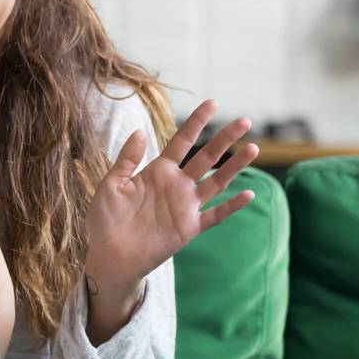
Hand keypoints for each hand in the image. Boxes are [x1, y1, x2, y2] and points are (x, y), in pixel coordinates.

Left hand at [85, 99, 257, 297]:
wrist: (108, 255)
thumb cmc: (105, 220)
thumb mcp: (112, 184)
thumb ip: (127, 159)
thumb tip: (140, 130)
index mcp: (157, 172)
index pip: (182, 141)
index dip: (196, 122)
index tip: (213, 103)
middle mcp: (176, 185)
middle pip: (206, 157)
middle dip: (224, 139)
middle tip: (245, 121)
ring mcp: (185, 206)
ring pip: (216, 182)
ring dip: (235, 167)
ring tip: (253, 149)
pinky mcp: (189, 228)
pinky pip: (215, 216)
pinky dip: (231, 206)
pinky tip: (248, 194)